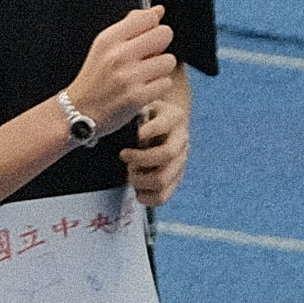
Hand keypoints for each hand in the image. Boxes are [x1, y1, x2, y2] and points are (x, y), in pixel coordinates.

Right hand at [59, 2, 180, 148]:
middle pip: (164, 34)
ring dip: (160, 69)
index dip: (152, 28)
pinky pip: (166, 83)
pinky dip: (157, 88)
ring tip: (144, 76)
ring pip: (168, 60)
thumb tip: (157, 11)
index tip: (144, 38)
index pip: (148, 18)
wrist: (77, 112)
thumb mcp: (104, 47)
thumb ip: (131, 25)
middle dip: (160, 46)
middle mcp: (118, 55)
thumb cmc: (94, 79)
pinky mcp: (137, 96)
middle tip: (147, 58)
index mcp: (109, 39)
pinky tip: (143, 90)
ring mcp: (128, 77)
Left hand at [126, 75, 192, 211]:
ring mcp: (181, 160)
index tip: (135, 135)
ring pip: (163, 178)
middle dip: (140, 159)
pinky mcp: (176, 178)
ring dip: (140, 179)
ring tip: (129, 173)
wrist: (157, 125)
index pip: (164, 124)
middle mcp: (181, 138)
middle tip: (124, 156)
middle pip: (166, 154)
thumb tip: (122, 120)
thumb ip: (134, 110)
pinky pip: (163, 196)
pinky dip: (146, 196)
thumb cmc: (141, 116)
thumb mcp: (139, 106)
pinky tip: (137, 188)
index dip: (149, 131)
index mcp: (174, 117)